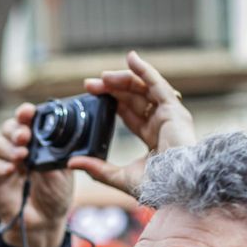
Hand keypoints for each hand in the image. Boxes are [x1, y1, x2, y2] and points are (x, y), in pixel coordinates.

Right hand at [0, 103, 75, 246]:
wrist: (45, 222)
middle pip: (8, 128)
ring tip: (21, 157)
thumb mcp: (63, 172)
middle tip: (25, 137)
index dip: (25, 114)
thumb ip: (54, 154)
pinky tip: (10, 171)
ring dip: (9, 148)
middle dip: (16, 129)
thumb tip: (48, 139)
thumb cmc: (56, 195)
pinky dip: (0, 166)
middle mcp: (18, 149)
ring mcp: (4, 163)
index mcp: (36, 143)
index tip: (28, 112)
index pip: (27, 122)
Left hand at [67, 51, 195, 198]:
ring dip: (122, 79)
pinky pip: (157, 84)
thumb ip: (96, 168)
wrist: (175, 187)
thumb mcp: (119, 177)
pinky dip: (145, 70)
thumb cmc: (156, 186)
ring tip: (102, 76)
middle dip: (111, 89)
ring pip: (143, 89)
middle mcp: (161, 123)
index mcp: (152, 137)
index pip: (129, 113)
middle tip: (89, 84)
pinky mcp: (174, 109)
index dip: (111, 103)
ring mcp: (169, 115)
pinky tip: (131, 58)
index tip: (91, 95)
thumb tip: (71, 162)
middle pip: (133, 98)